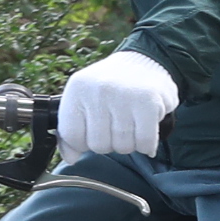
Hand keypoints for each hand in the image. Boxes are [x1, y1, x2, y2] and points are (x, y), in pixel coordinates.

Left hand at [61, 48, 180, 157]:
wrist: (144, 61)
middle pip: (98, 145)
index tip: (93, 132)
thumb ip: (71, 130)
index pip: (72, 136)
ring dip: (129, 143)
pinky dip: (146, 144)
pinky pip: (144, 142)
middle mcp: (99, 90)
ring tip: (131, 123)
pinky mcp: (149, 102)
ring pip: (123, 146)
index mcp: (77, 88)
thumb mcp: (83, 99)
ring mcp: (124, 95)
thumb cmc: (110, 87)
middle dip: (109, 143)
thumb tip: (70, 159)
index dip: (83, 143)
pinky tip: (145, 130)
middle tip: (116, 125)